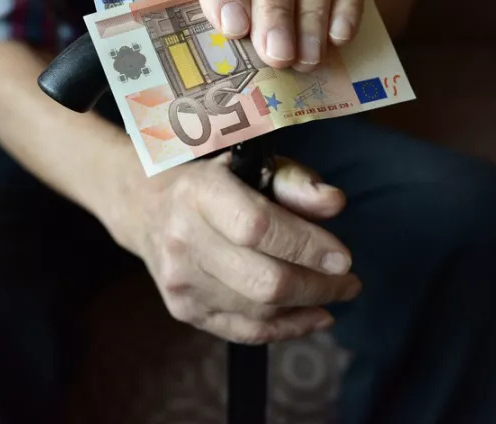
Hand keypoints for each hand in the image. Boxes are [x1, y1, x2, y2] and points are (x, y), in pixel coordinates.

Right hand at [115, 153, 361, 343]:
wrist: (147, 207)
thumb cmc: (211, 180)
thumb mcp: (250, 163)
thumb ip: (294, 181)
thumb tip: (333, 204)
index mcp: (199, 192)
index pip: (258, 227)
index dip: (307, 246)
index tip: (343, 256)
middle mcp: (182, 238)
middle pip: (263, 280)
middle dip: (318, 286)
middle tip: (348, 280)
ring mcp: (180, 279)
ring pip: (258, 310)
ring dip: (308, 305)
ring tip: (335, 292)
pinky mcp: (183, 308)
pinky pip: (245, 331)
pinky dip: (287, 327)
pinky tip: (313, 314)